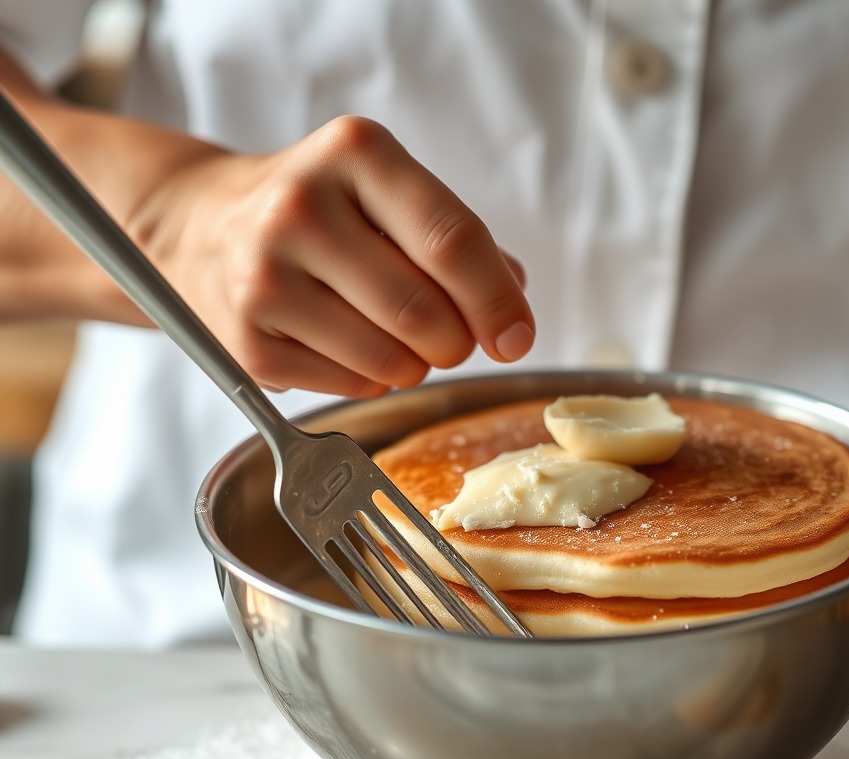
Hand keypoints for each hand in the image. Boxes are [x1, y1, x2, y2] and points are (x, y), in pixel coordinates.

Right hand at [132, 116, 534, 395]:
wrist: (202, 226)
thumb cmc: (319, 212)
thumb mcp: (386, 194)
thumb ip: (455, 242)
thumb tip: (514, 306)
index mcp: (356, 153)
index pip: (453, 241)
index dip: (498, 302)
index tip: (517, 338)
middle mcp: (302, 207)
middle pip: (425, 313)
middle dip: (456, 342)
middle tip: (448, 338)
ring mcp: (265, 277)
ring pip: (392, 360)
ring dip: (414, 364)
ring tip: (390, 335)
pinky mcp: (247, 340)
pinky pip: (351, 386)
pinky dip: (370, 378)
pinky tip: (345, 345)